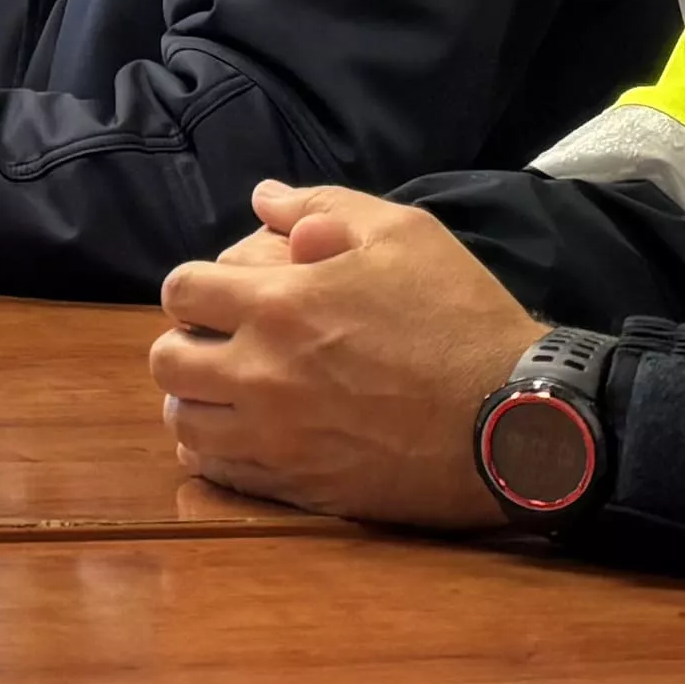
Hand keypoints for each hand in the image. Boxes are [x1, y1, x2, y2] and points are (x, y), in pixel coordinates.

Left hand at [149, 184, 542, 527]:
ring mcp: (276, 437)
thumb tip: (264, 197)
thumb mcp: (406, 233)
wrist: (517, 418)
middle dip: (186, 345)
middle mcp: (262, 373)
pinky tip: (244, 437)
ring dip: (197, 401)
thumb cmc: (463, 317)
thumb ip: (324, 205)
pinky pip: (219, 474)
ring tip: (231, 393)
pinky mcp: (298, 486)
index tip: (221, 296)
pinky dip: (218, 453)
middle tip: (221, 345)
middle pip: (167, 362)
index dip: (195, 289)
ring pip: (184, 422)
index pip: (181, 291)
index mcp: (280, 304)